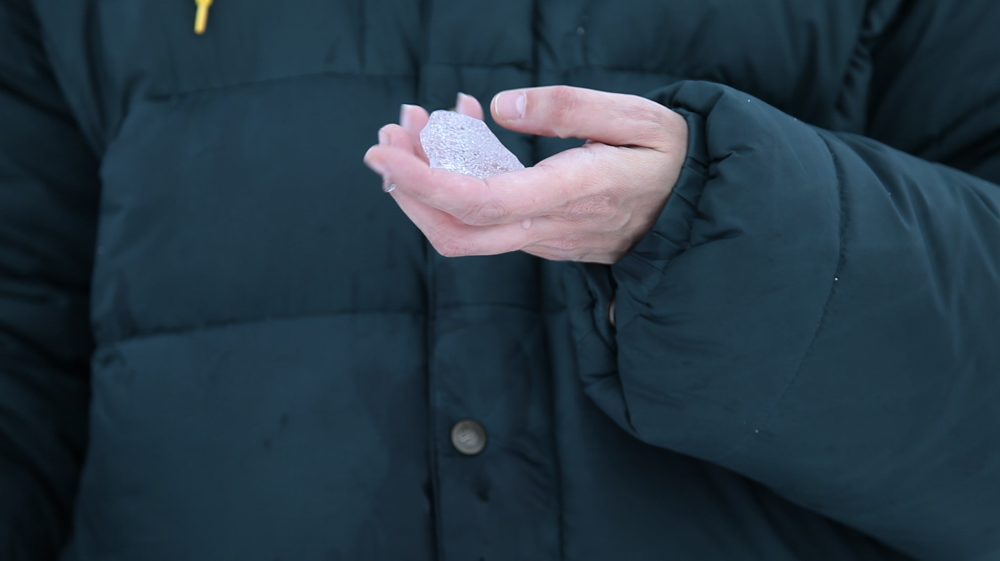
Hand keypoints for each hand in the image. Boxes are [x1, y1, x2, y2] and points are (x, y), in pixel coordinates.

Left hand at [364, 86, 688, 263]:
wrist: (696, 210)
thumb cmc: (671, 159)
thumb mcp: (638, 119)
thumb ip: (570, 108)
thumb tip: (500, 107)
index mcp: (570, 196)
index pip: (479, 203)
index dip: (422, 183)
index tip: (383, 152)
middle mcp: (548, 228)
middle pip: (455, 231)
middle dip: (408, 186)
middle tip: (391, 132)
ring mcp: (541, 237)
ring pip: (465, 227)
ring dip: (426, 182)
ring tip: (416, 124)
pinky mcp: (539, 233)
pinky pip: (485, 217)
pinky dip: (455, 180)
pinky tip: (461, 134)